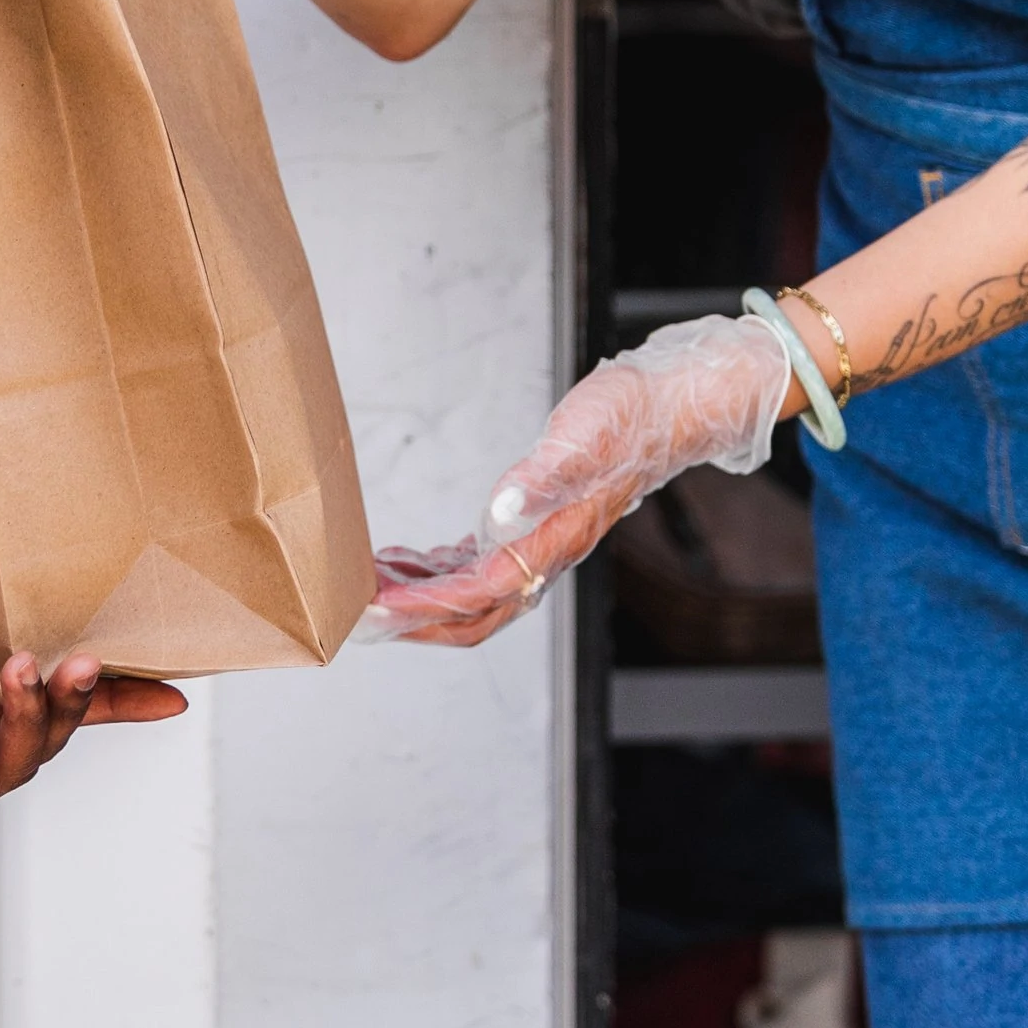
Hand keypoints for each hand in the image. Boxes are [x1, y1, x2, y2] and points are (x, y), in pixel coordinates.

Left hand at [368, 313, 796, 649]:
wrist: (668, 407)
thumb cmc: (628, 418)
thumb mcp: (581, 437)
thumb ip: (540, 478)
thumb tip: (498, 511)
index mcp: (553, 540)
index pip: (478, 593)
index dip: (424, 607)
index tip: (377, 610)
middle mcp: (546, 553)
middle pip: (473, 614)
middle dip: (415, 620)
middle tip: (359, 615)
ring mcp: (541, 544)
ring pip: (473, 596)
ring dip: (421, 598)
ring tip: (371, 587)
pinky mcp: (534, 525)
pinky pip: (480, 568)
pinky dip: (439, 573)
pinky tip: (410, 562)